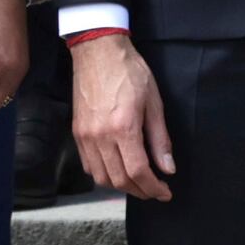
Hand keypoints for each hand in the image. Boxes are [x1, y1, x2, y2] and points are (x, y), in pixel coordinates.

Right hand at [69, 35, 172, 200]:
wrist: (98, 51)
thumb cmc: (129, 72)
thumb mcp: (154, 103)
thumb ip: (160, 139)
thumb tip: (167, 168)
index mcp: (123, 128)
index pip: (138, 172)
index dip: (153, 188)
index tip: (164, 193)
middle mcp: (100, 136)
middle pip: (119, 180)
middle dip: (140, 191)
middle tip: (154, 190)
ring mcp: (85, 136)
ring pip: (101, 177)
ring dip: (121, 186)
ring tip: (137, 182)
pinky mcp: (77, 132)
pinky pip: (88, 165)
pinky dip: (103, 174)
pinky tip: (117, 169)